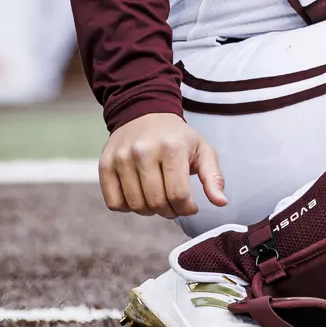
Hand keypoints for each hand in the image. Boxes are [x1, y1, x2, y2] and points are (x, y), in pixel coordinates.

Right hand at [99, 112, 226, 218]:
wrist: (144, 114)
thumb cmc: (178, 137)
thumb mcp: (202, 150)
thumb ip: (213, 177)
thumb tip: (221, 202)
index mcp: (172, 148)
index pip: (178, 194)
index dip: (187, 209)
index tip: (191, 207)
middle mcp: (144, 152)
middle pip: (156, 202)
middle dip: (170, 212)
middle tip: (175, 206)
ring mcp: (121, 158)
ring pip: (135, 205)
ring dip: (150, 211)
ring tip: (158, 200)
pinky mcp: (105, 165)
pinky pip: (114, 203)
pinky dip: (128, 207)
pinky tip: (139, 195)